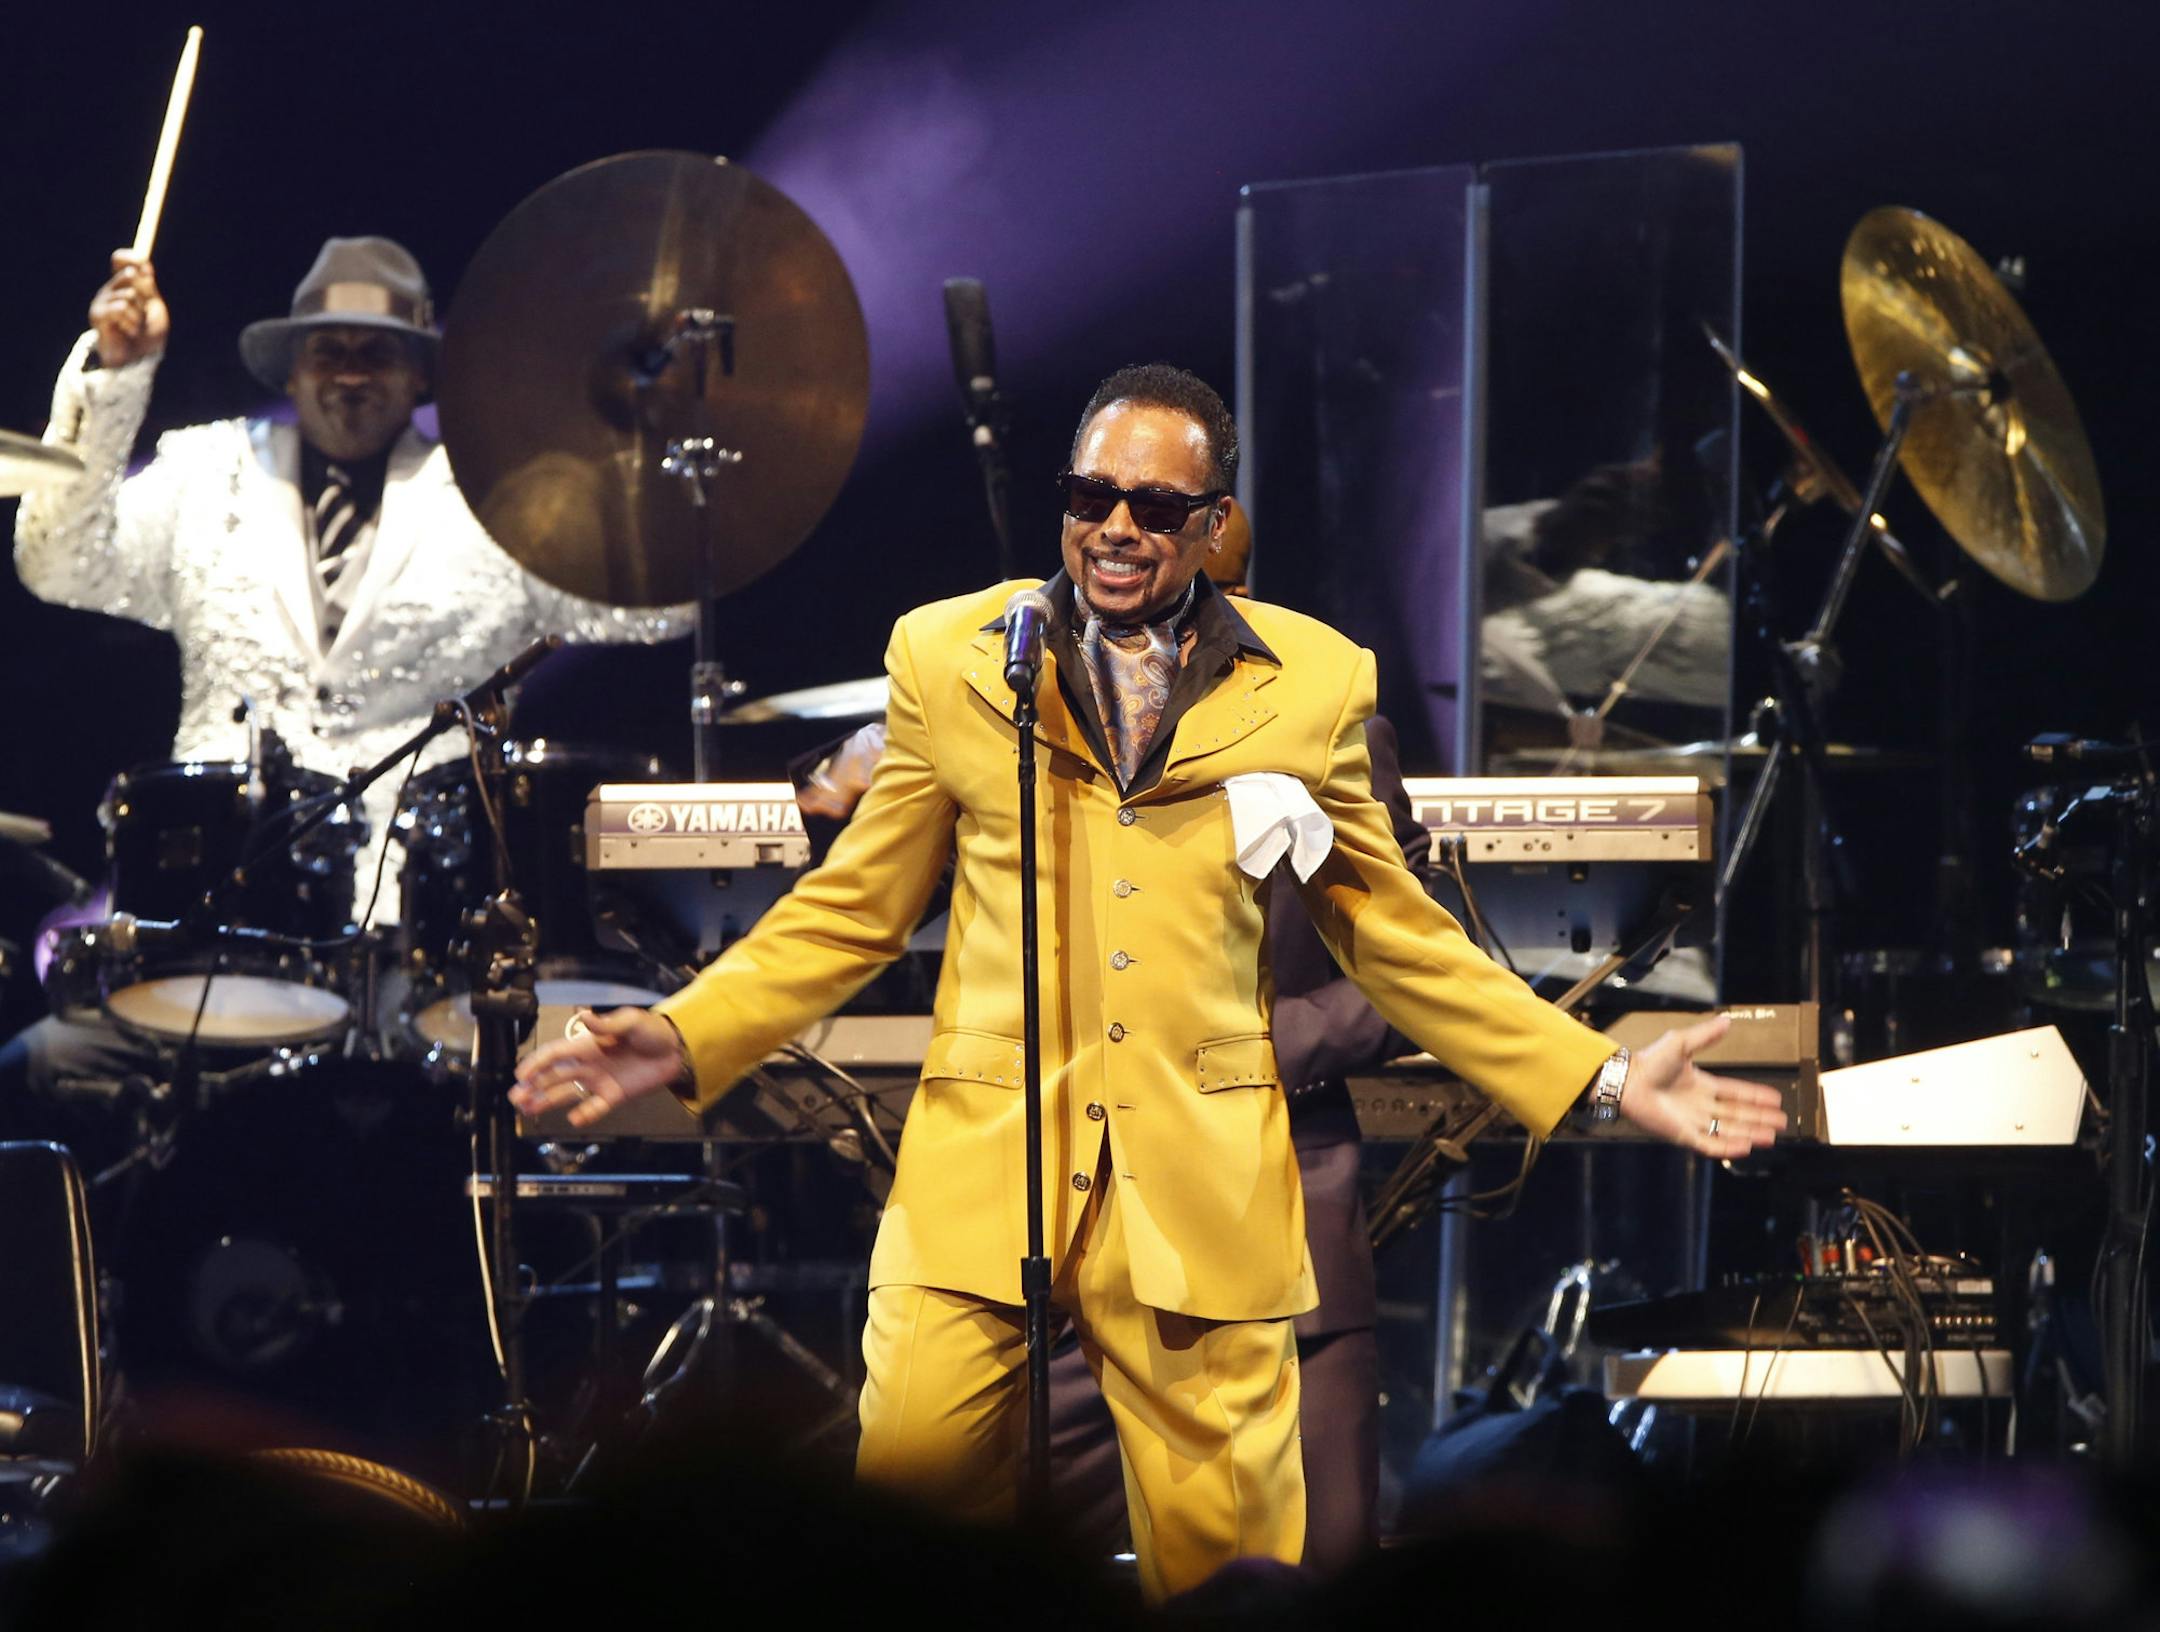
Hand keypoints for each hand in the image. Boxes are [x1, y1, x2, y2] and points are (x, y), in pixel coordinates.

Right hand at [89, 251, 169, 365]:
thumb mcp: (154, 307)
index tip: (144, 263)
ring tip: (136, 327)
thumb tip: (144, 265)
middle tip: (144, 312)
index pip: (120, 260)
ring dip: (139, 314)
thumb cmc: (148, 335)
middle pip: (128, 274)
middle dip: (145, 294)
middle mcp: (111, 290)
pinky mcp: (97, 314)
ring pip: (129, 294)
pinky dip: (131, 321)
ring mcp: (102, 301)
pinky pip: (119, 308)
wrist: (139, 359)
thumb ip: (148, 287)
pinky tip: (129, 331)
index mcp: (124, 286)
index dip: (131, 257)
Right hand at [509, 1007, 688, 1129]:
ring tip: (528, 1108)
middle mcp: (590, 1063)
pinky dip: (583, 1114)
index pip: (555, 1054)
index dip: (536, 1063)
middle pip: (554, 1076)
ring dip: (547, 1100)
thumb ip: (606, 1024)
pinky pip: (595, 1107)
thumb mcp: (631, 1022)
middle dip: (533, 1085)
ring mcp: (601, 1080)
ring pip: (567, 1093)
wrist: (678, 1050)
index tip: (520, 1074)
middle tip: (516, 1096)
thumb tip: (584, 1016)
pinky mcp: (615, 1095)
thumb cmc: (654, 1030)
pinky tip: (572, 1118)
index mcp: (589, 1045)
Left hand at [1615, 1014, 1788, 1157]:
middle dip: (1760, 1119)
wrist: (1627, 1080)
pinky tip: (1746, 1146)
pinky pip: (1710, 1144)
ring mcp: (1691, 1121)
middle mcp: (1699, 1105)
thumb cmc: (1648, 1062)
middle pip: (1737, 1114)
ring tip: (1771, 1137)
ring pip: (1728, 1130)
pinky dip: (1728, 1146)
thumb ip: (1706, 1035)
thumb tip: (1727, 1020)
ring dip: (1750, 1134)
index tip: (1775, 1099)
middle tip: (1781, 1123)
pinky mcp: (1682, 1134)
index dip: (1756, 1097)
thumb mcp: (1681, 1043)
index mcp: (1701, 1085)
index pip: (1736, 1092)